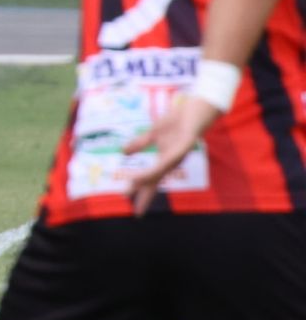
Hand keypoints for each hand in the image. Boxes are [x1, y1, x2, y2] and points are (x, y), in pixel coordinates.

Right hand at [123, 94, 221, 215]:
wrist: (196, 107)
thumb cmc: (178, 119)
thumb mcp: (154, 131)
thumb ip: (140, 143)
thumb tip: (123, 152)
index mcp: (165, 159)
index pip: (152, 180)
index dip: (144, 195)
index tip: (137, 211)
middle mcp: (172, 161)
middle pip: (156, 181)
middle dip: (146, 195)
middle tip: (137, 212)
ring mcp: (178, 154)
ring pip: (160, 172)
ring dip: (145, 181)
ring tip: (131, 189)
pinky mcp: (184, 145)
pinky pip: (167, 160)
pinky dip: (154, 168)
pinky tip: (145, 172)